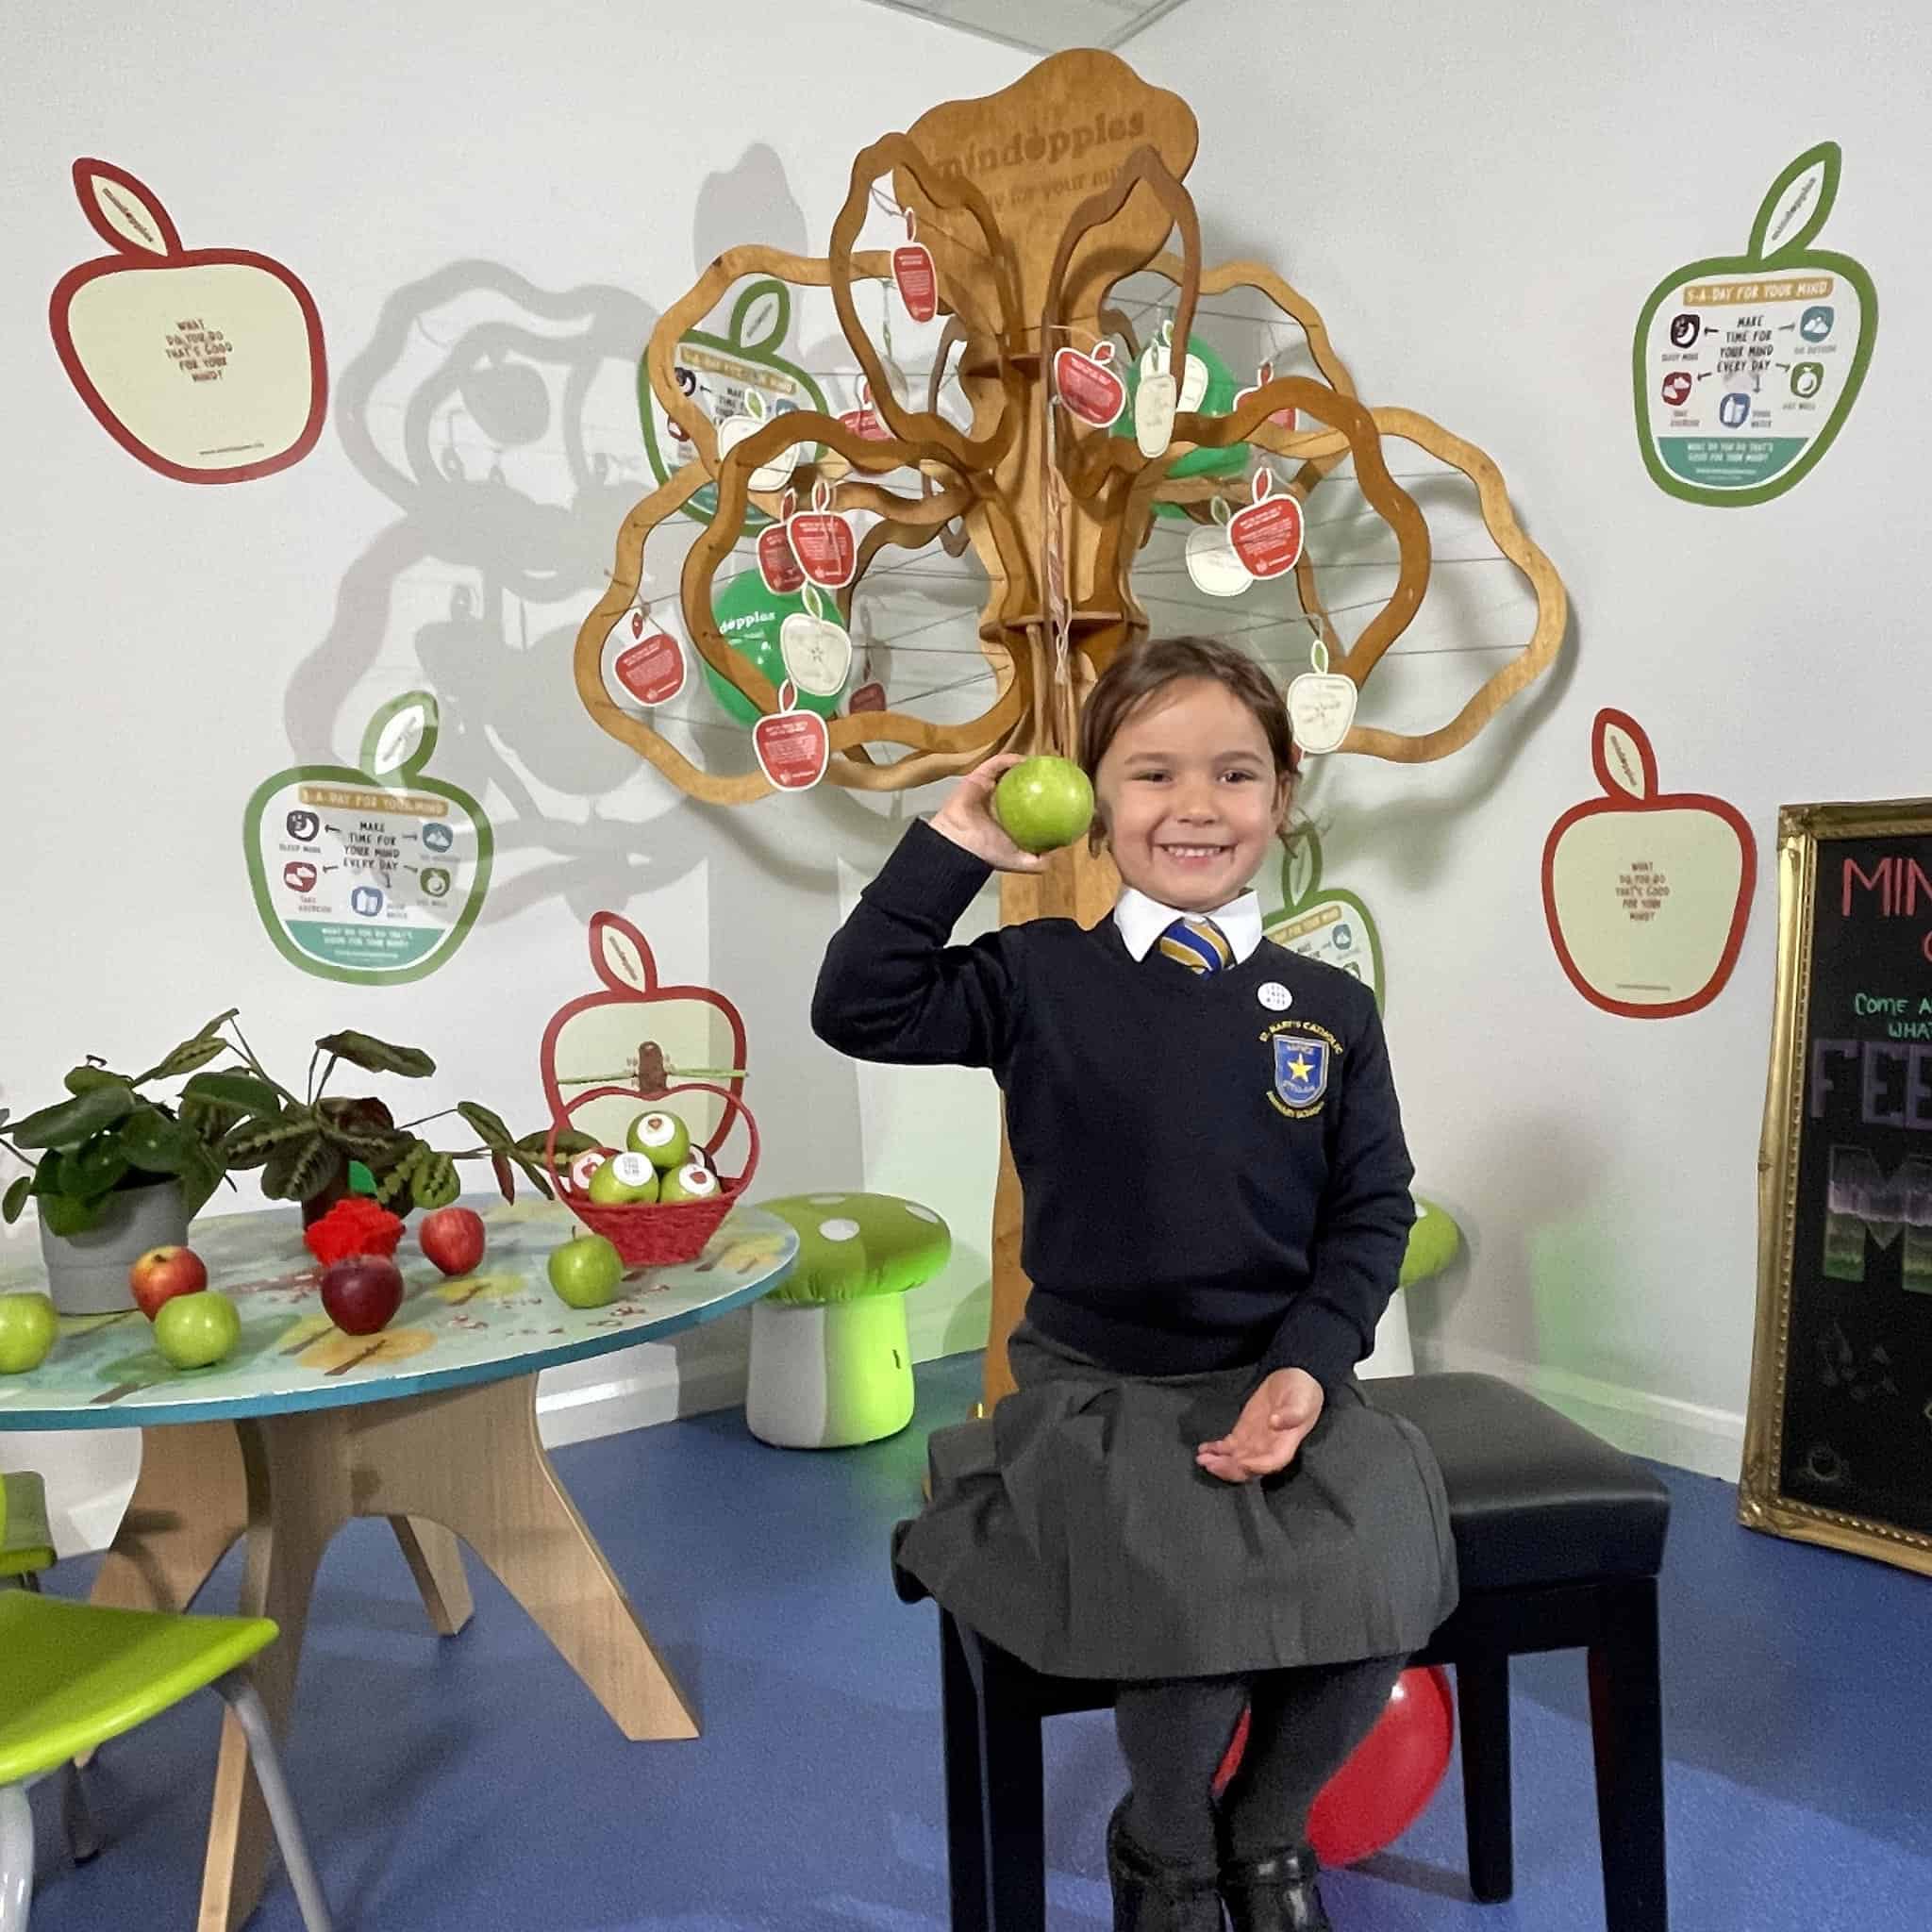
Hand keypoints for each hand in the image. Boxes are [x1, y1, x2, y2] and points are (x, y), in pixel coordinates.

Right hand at [931, 753, 1049, 873]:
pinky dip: (1009, 760)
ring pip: (1007, 772)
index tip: (1059, 793)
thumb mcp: (1020, 862)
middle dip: (1034, 778)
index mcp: (1006, 820)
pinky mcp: (977, 778)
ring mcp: (986, 789)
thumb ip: (1038, 861)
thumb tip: (1057, 855)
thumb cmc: (987, 853)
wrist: (960, 844)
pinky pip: (995, 765)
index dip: (1042, 798)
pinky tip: (1025, 760)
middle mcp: (997, 803)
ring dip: (1023, 765)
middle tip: (1051, 773)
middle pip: (1018, 786)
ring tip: (1040, 761)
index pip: (1027, 806)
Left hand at [1196, 1368, 1324, 1483]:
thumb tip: (1276, 1422)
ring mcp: (1255, 1441)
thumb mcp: (1302, 1399)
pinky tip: (1204, 1449)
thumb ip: (1293, 1413)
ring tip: (1202, 1459)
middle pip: (1249, 1467)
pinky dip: (1216, 1450)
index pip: (1271, 1462)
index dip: (1256, 1466)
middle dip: (1229, 1469)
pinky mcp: (1244, 1432)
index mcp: (1286, 1443)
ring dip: (1219, 1462)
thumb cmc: (1303, 1391)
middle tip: (1210, 1464)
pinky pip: (1229, 1447)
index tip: (1241, 1461)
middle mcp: (1269, 1448)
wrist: (1295, 1380)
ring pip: (1236, 1460)